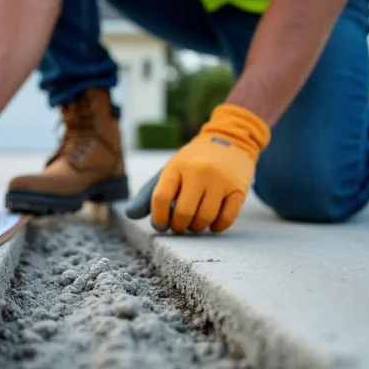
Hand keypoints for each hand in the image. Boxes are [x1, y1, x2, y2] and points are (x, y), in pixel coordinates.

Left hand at [125, 104, 270, 233]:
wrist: (231, 140)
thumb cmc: (193, 162)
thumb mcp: (169, 171)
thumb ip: (148, 194)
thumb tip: (130, 214)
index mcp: (176, 166)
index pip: (160, 198)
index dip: (158, 218)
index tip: (160, 223)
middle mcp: (199, 172)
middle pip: (183, 213)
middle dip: (178, 226)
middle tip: (179, 224)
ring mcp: (220, 180)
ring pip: (204, 218)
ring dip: (196, 228)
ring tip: (194, 223)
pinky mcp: (238, 189)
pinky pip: (226, 219)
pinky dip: (216, 227)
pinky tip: (211, 222)